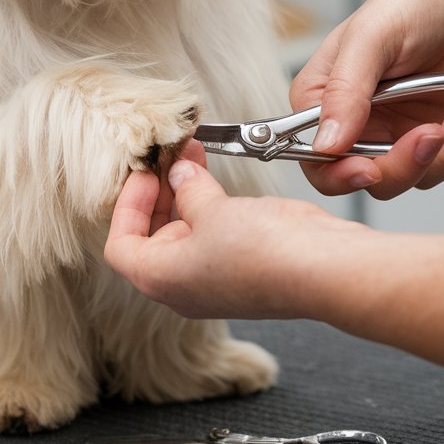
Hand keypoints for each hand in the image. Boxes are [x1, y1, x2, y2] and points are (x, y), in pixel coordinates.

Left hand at [105, 141, 364, 319]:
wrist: (323, 269)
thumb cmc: (263, 252)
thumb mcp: (210, 209)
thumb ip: (187, 188)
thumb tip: (179, 174)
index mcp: (160, 280)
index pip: (120, 245)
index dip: (127, 204)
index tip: (145, 173)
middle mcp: (183, 288)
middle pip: (151, 239)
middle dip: (159, 193)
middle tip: (168, 158)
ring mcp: (214, 281)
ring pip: (184, 234)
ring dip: (185, 193)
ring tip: (191, 156)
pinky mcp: (243, 270)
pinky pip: (214, 235)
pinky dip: (209, 205)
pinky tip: (215, 177)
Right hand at [291, 0, 443, 198]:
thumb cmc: (418, 2)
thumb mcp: (372, 36)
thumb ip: (344, 90)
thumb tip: (325, 142)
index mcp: (324, 96)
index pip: (314, 156)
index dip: (337, 173)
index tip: (367, 169)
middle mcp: (358, 121)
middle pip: (366, 177)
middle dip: (404, 164)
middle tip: (431, 132)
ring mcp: (397, 132)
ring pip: (412, 179)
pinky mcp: (436, 138)